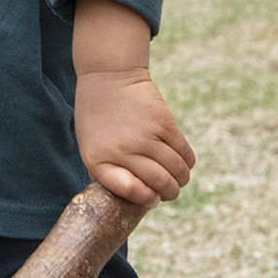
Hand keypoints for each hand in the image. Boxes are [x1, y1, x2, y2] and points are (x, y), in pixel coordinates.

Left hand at [71, 0, 193, 205]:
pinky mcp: (164, 122)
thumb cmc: (97, 120)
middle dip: (170, 193)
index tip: (152, 198)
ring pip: (177, 169)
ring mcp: (146, 134)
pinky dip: (187, 163)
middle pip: (162, 182)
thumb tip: (137, 198)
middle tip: (169, 193)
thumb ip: (108, 174)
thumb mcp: (90, 148)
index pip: (130, 190)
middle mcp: (124, 148)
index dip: (146, 199)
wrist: (107, 78)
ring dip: (181, 180)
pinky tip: (182, 163)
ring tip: (177, 180)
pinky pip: (185, 152)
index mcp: (100, 159)